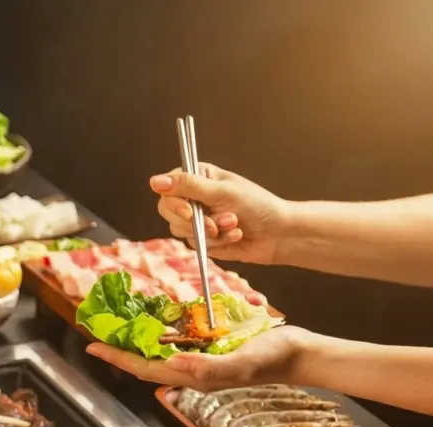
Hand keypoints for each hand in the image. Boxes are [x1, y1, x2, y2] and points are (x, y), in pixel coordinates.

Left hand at [85, 326, 314, 391]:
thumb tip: (174, 365)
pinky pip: (178, 342)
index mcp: (195, 376)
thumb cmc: (274, 358)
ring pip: (159, 352)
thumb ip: (210, 367)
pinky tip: (153, 321)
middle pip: (145, 361)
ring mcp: (202, 360)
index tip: (92, 346)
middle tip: (96, 332)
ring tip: (116, 325)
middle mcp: (193, 370)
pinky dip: (161, 332)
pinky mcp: (211, 349)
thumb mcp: (244, 361)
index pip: (146, 368)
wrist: (300, 354)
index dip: (117, 357)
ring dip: (136, 340)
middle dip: (119, 349)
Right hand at [150, 163, 289, 264]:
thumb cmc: (257, 206)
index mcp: (198, 177)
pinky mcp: (203, 239)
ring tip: (234, 225)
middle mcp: (194, 197)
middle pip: (168, 211)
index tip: (189, 212)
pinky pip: (197, 244)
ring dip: (211, 232)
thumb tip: (154, 181)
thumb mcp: (222, 192)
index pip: (168, 187)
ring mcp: (197, 219)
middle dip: (196, 221)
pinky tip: (235, 236)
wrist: (278, 234)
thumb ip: (188, 186)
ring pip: (182, 231)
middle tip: (216, 223)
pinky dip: (218, 243)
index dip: (175, 202)